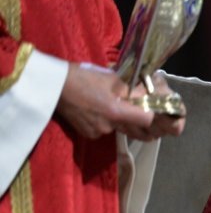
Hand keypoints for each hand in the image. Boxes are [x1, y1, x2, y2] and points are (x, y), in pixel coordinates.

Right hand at [56, 64, 184, 141]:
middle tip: (143, 115)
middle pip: (136, 130)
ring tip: (113, 108)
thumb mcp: (110, 79)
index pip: (147, 120)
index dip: (153, 116)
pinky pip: (104, 131)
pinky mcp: (89, 135)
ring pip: (119, 130)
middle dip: (142, 124)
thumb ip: (130, 89)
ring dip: (121, 122)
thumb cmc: (82, 77)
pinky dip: (105, 124)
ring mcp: (98, 132)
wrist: (52, 86)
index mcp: (116, 110)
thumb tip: (148, 91)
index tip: (156, 111)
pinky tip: (97, 112)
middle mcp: (109, 125)